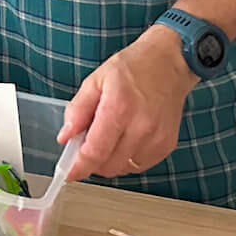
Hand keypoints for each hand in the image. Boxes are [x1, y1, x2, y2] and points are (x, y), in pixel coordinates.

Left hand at [58, 25, 197, 181]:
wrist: (170, 62)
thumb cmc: (134, 67)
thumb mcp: (96, 80)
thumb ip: (78, 110)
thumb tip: (65, 136)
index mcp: (119, 108)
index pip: (95, 152)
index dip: (79, 167)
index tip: (69, 173)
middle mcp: (140, 127)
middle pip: (108, 165)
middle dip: (92, 161)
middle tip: (87, 144)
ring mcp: (156, 139)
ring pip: (123, 168)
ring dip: (110, 160)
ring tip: (110, 136)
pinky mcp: (166, 145)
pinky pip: (140, 165)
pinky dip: (127, 158)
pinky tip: (126, 139)